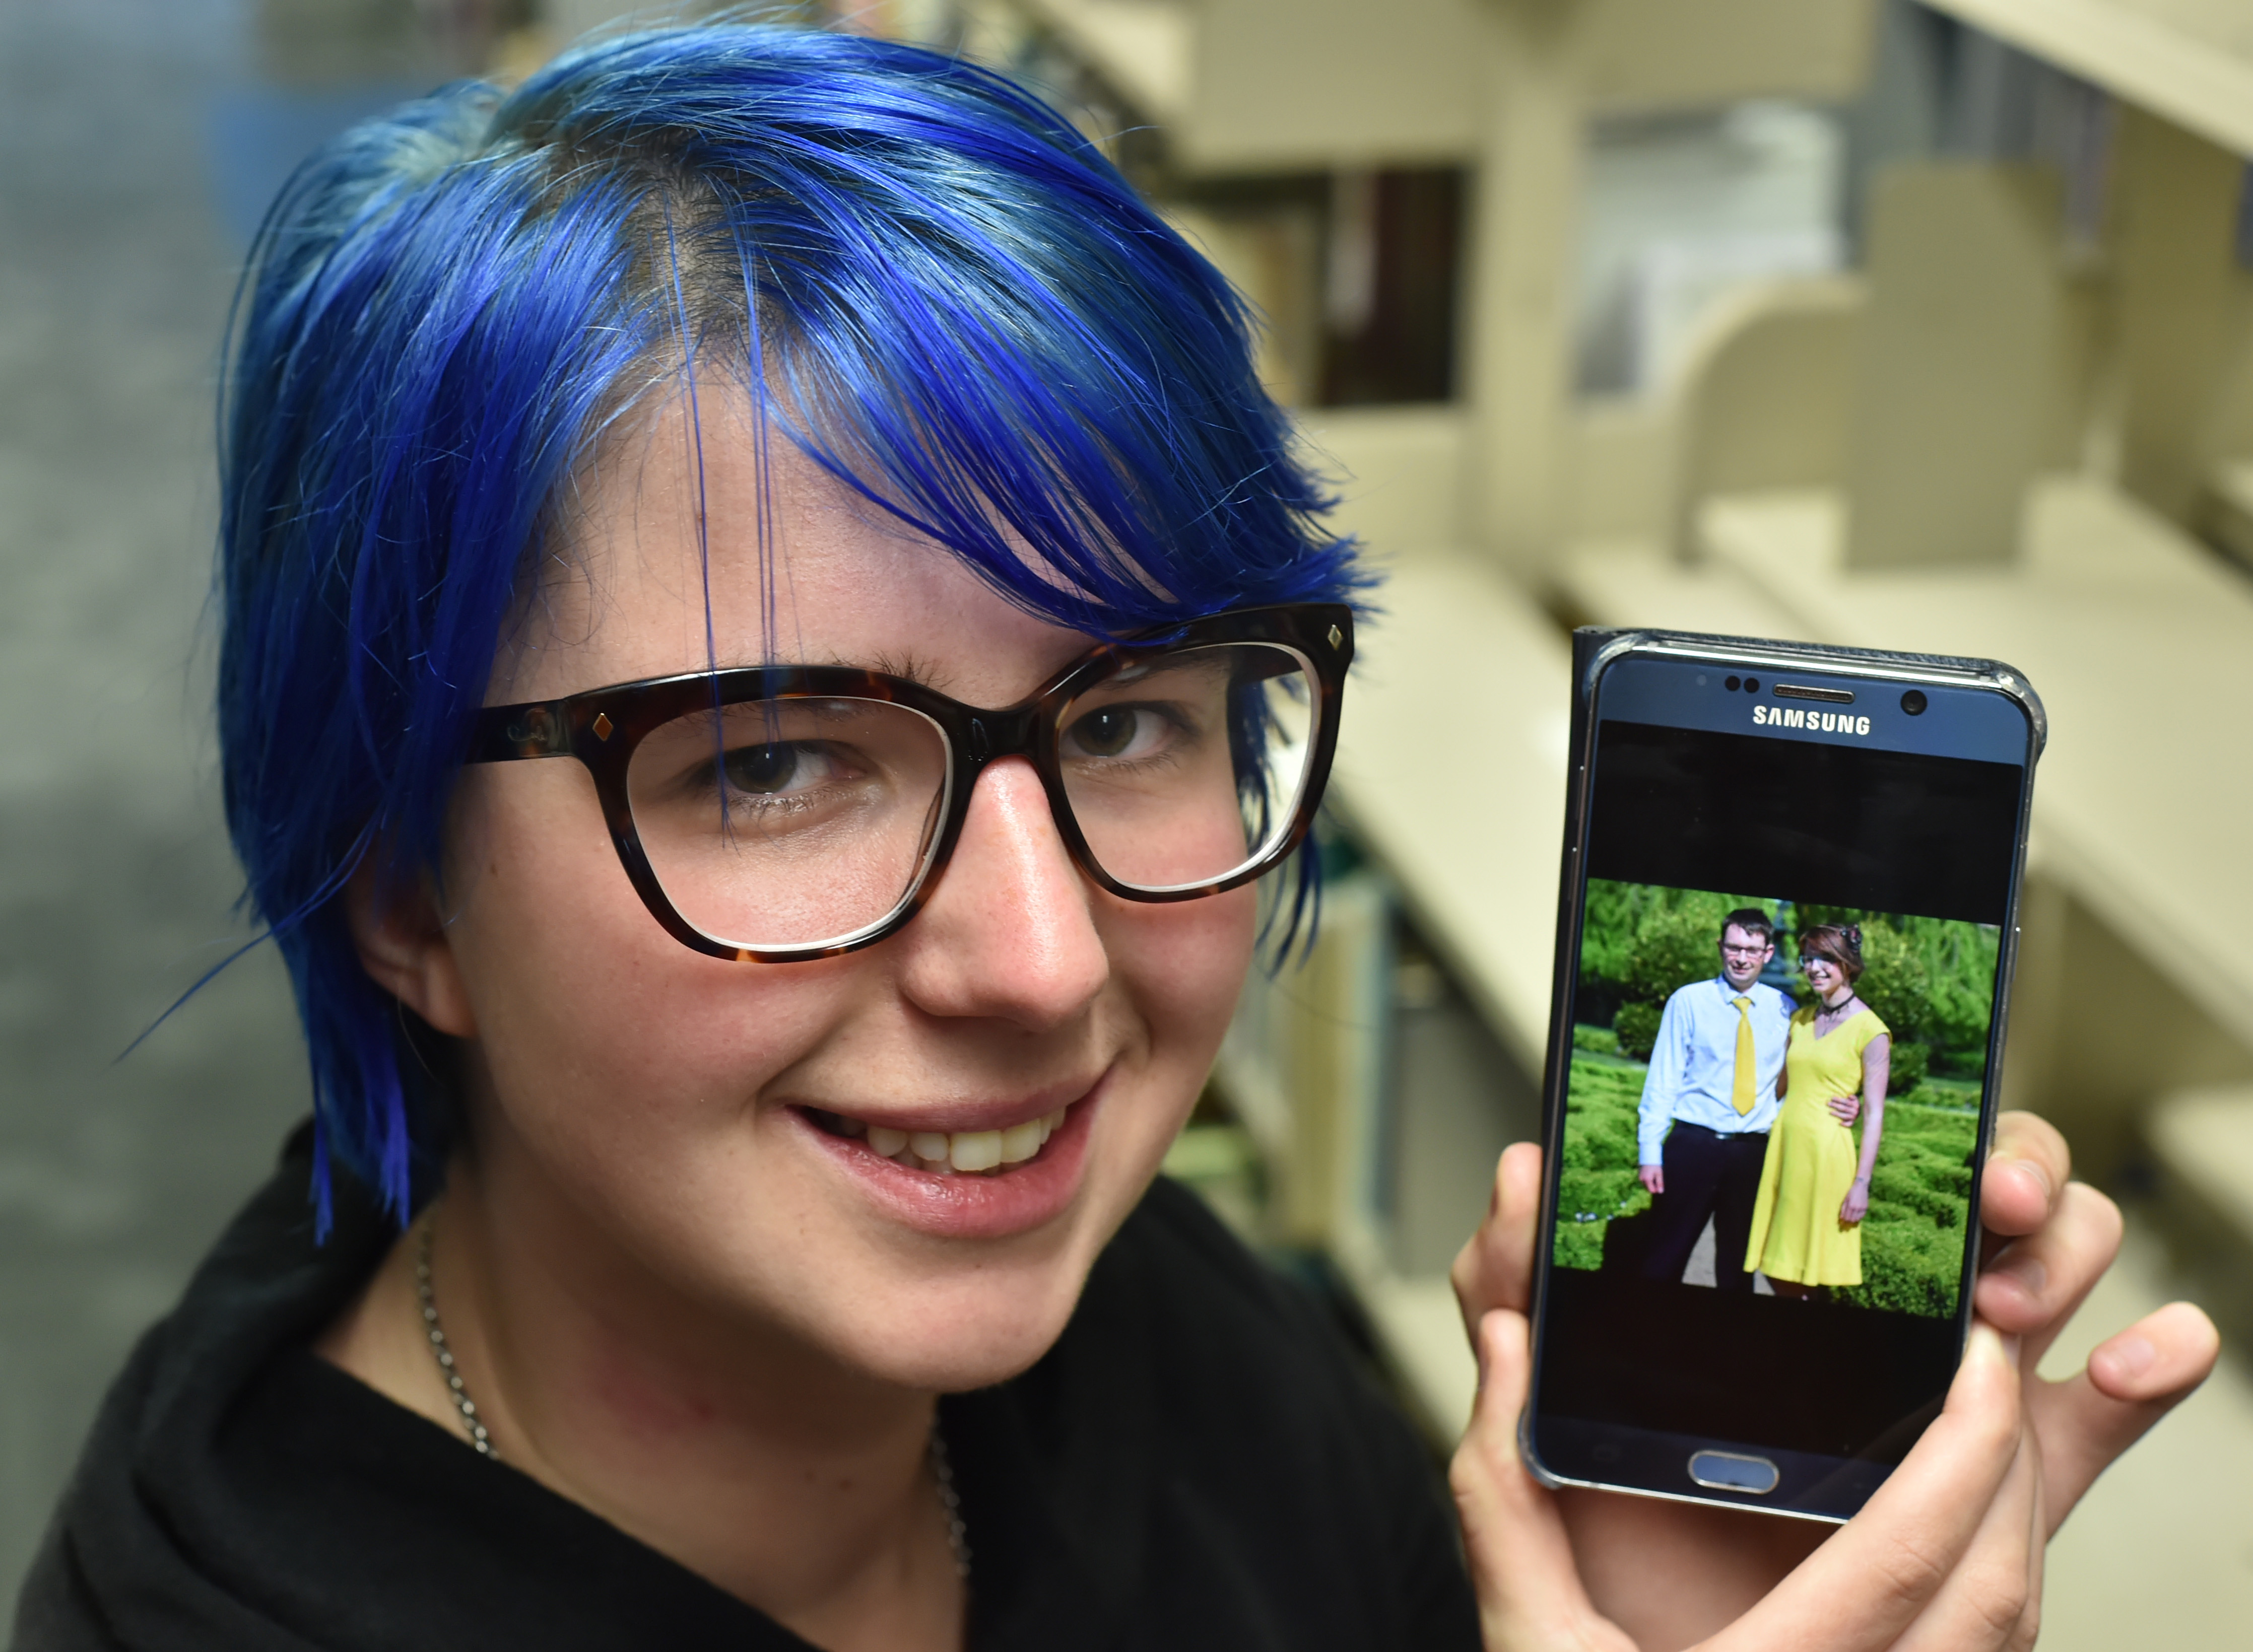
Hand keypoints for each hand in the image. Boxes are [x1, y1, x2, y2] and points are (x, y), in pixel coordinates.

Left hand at [1448, 1113, 2217, 1650]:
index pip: (1877, 1152)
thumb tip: (1522, 1169)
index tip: (1945, 1154)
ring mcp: (1961, 1389)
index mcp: (1779, 1267)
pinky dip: (2148, 1364)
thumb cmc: (1609, 1512)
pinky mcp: (2008, 1479)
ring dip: (2072, 1256)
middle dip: (2021, 1179)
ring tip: (2026, 1295)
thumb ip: (1518, 1284)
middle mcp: (1886, 1309)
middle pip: (1997, 1193)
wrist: (1649, 1638)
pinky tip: (2156, 1350)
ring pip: (2061, 1271)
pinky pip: (2099, 1411)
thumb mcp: (1550, 1389)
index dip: (1927, 1136)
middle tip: (2000, 1210)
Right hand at [1637, 1164, 1663, 1196]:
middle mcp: (1642, 1179)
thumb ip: (1660, 1183)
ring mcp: (1639, 1177)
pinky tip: (1651, 1174)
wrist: (1648, 1156)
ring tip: (1654, 1175)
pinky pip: (1644, 1181)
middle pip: (1648, 1188)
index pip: (1651, 1190)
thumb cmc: (1655, 1165)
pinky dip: (1648, 1180)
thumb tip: (1660, 1192)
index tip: (1660, 1185)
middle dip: (1654, 1186)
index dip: (1657, 1189)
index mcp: (1647, 1179)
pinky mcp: (1639, 1175)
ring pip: (1646, 1184)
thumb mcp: (1659, 1174)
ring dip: (1651, 1183)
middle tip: (1658, 1178)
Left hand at [1827, 1093, 1860, 1125]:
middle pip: (1844, 1108)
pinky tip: (1840, 1123)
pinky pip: (1849, 1124)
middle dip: (1835, 1105)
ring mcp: (1853, 1117)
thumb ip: (1853, 1097)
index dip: (1839, 1100)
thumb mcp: (1855, 1099)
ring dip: (1837, 1114)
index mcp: (1855, 1105)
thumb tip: (1849, 1096)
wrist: (1860, 1113)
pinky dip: (1845, 1124)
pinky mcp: (1852, 1122)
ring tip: (1830, 1112)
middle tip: (1828, 1103)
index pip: (1846, 1102)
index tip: (1832, 1098)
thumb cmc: (1853, 1104)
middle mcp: (1855, 1111)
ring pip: (1845, 1116)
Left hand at [1840, 1175, 1869, 1224]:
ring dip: (1853, 1220)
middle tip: (1846, 1222)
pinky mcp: (1866, 1207)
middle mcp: (1857, 1208)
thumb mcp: (1845, 1199)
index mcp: (1850, 1205)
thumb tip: (1841, 1217)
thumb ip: (1843, 1209)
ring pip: (1857, 1219)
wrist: (1861, 1187)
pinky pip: (1862, 1216)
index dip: (1844, 1220)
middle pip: (1852, 1219)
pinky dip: (1859, 1217)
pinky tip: (1856, 1216)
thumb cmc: (1851, 1192)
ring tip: (1850, 1219)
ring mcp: (1862, 1208)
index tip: (1842, 1222)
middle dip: (1848, 1221)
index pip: (1847, 1217)